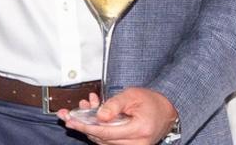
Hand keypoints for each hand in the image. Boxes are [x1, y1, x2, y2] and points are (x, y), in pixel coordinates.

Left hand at [59, 88, 177, 144]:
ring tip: (81, 112)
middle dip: (83, 126)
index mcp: (139, 129)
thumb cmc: (152, 101)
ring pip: (103, 141)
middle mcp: (137, 143)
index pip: (106, 132)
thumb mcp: (132, 95)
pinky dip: (98, 130)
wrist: (167, 109)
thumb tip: (98, 115)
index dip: (86, 126)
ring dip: (89, 127)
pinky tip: (92, 117)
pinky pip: (109, 141)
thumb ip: (114, 105)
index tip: (72, 120)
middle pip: (102, 139)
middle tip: (68, 116)